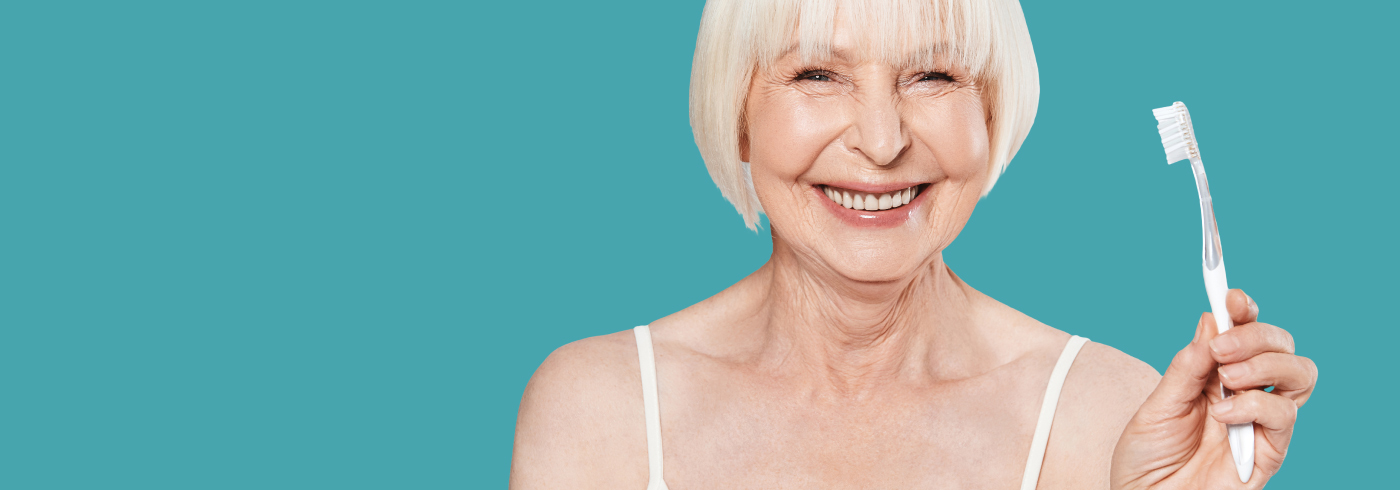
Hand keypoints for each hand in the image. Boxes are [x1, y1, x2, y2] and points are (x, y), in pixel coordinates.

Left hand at [1111, 289, 1317, 488]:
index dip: (1244, 310)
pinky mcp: (1270, 452)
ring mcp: (1260, 422)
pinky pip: (1284, 416)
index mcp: (1216, 376)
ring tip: (1226, 379)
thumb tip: (1212, 320)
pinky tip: (1222, 414)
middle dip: (1256, 334)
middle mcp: (1246, 393)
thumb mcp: (1158, 404)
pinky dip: (1254, 405)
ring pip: (1300, 374)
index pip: (1245, 333)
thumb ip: (1187, 366)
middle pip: (1281, 345)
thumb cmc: (1148, 457)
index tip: (1231, 296)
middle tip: (1221, 348)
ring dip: (1264, 365)